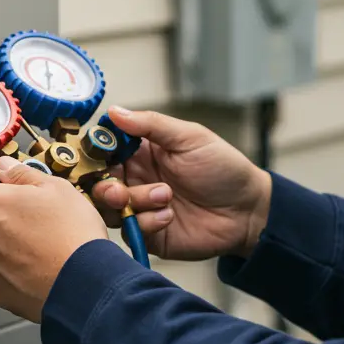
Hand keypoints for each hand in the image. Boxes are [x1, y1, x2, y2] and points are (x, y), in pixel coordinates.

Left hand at [0, 155, 109, 322]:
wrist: (84, 284)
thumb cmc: (73, 236)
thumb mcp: (57, 188)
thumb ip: (22, 174)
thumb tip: (4, 166)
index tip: (2, 193)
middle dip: (2, 221)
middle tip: (34, 224)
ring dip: (7, 248)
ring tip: (40, 250)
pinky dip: (12, 272)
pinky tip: (37, 269)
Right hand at [92, 106, 271, 260]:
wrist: (247, 210)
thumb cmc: (223, 169)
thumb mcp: (189, 138)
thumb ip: (150, 125)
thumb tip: (114, 111)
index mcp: (141, 153)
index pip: (104, 150)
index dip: (96, 153)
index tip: (99, 155)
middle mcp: (135, 179)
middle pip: (98, 182)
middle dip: (104, 186)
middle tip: (120, 189)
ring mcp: (140, 207)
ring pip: (109, 208)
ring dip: (130, 202)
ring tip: (163, 197)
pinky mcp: (148, 233)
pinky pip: (130, 230)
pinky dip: (146, 222)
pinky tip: (169, 215)